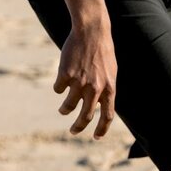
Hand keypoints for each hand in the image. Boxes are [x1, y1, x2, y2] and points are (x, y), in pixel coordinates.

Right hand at [54, 21, 117, 138]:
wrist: (92, 33)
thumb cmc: (103, 52)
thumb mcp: (111, 73)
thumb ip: (106, 89)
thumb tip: (100, 105)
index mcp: (110, 89)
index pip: (107, 116)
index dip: (102, 129)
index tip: (96, 137)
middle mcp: (95, 89)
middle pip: (86, 116)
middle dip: (79, 127)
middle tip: (73, 132)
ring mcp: (80, 82)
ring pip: (69, 105)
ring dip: (65, 110)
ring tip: (63, 110)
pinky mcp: (65, 74)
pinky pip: (59, 89)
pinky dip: (59, 89)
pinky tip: (61, 84)